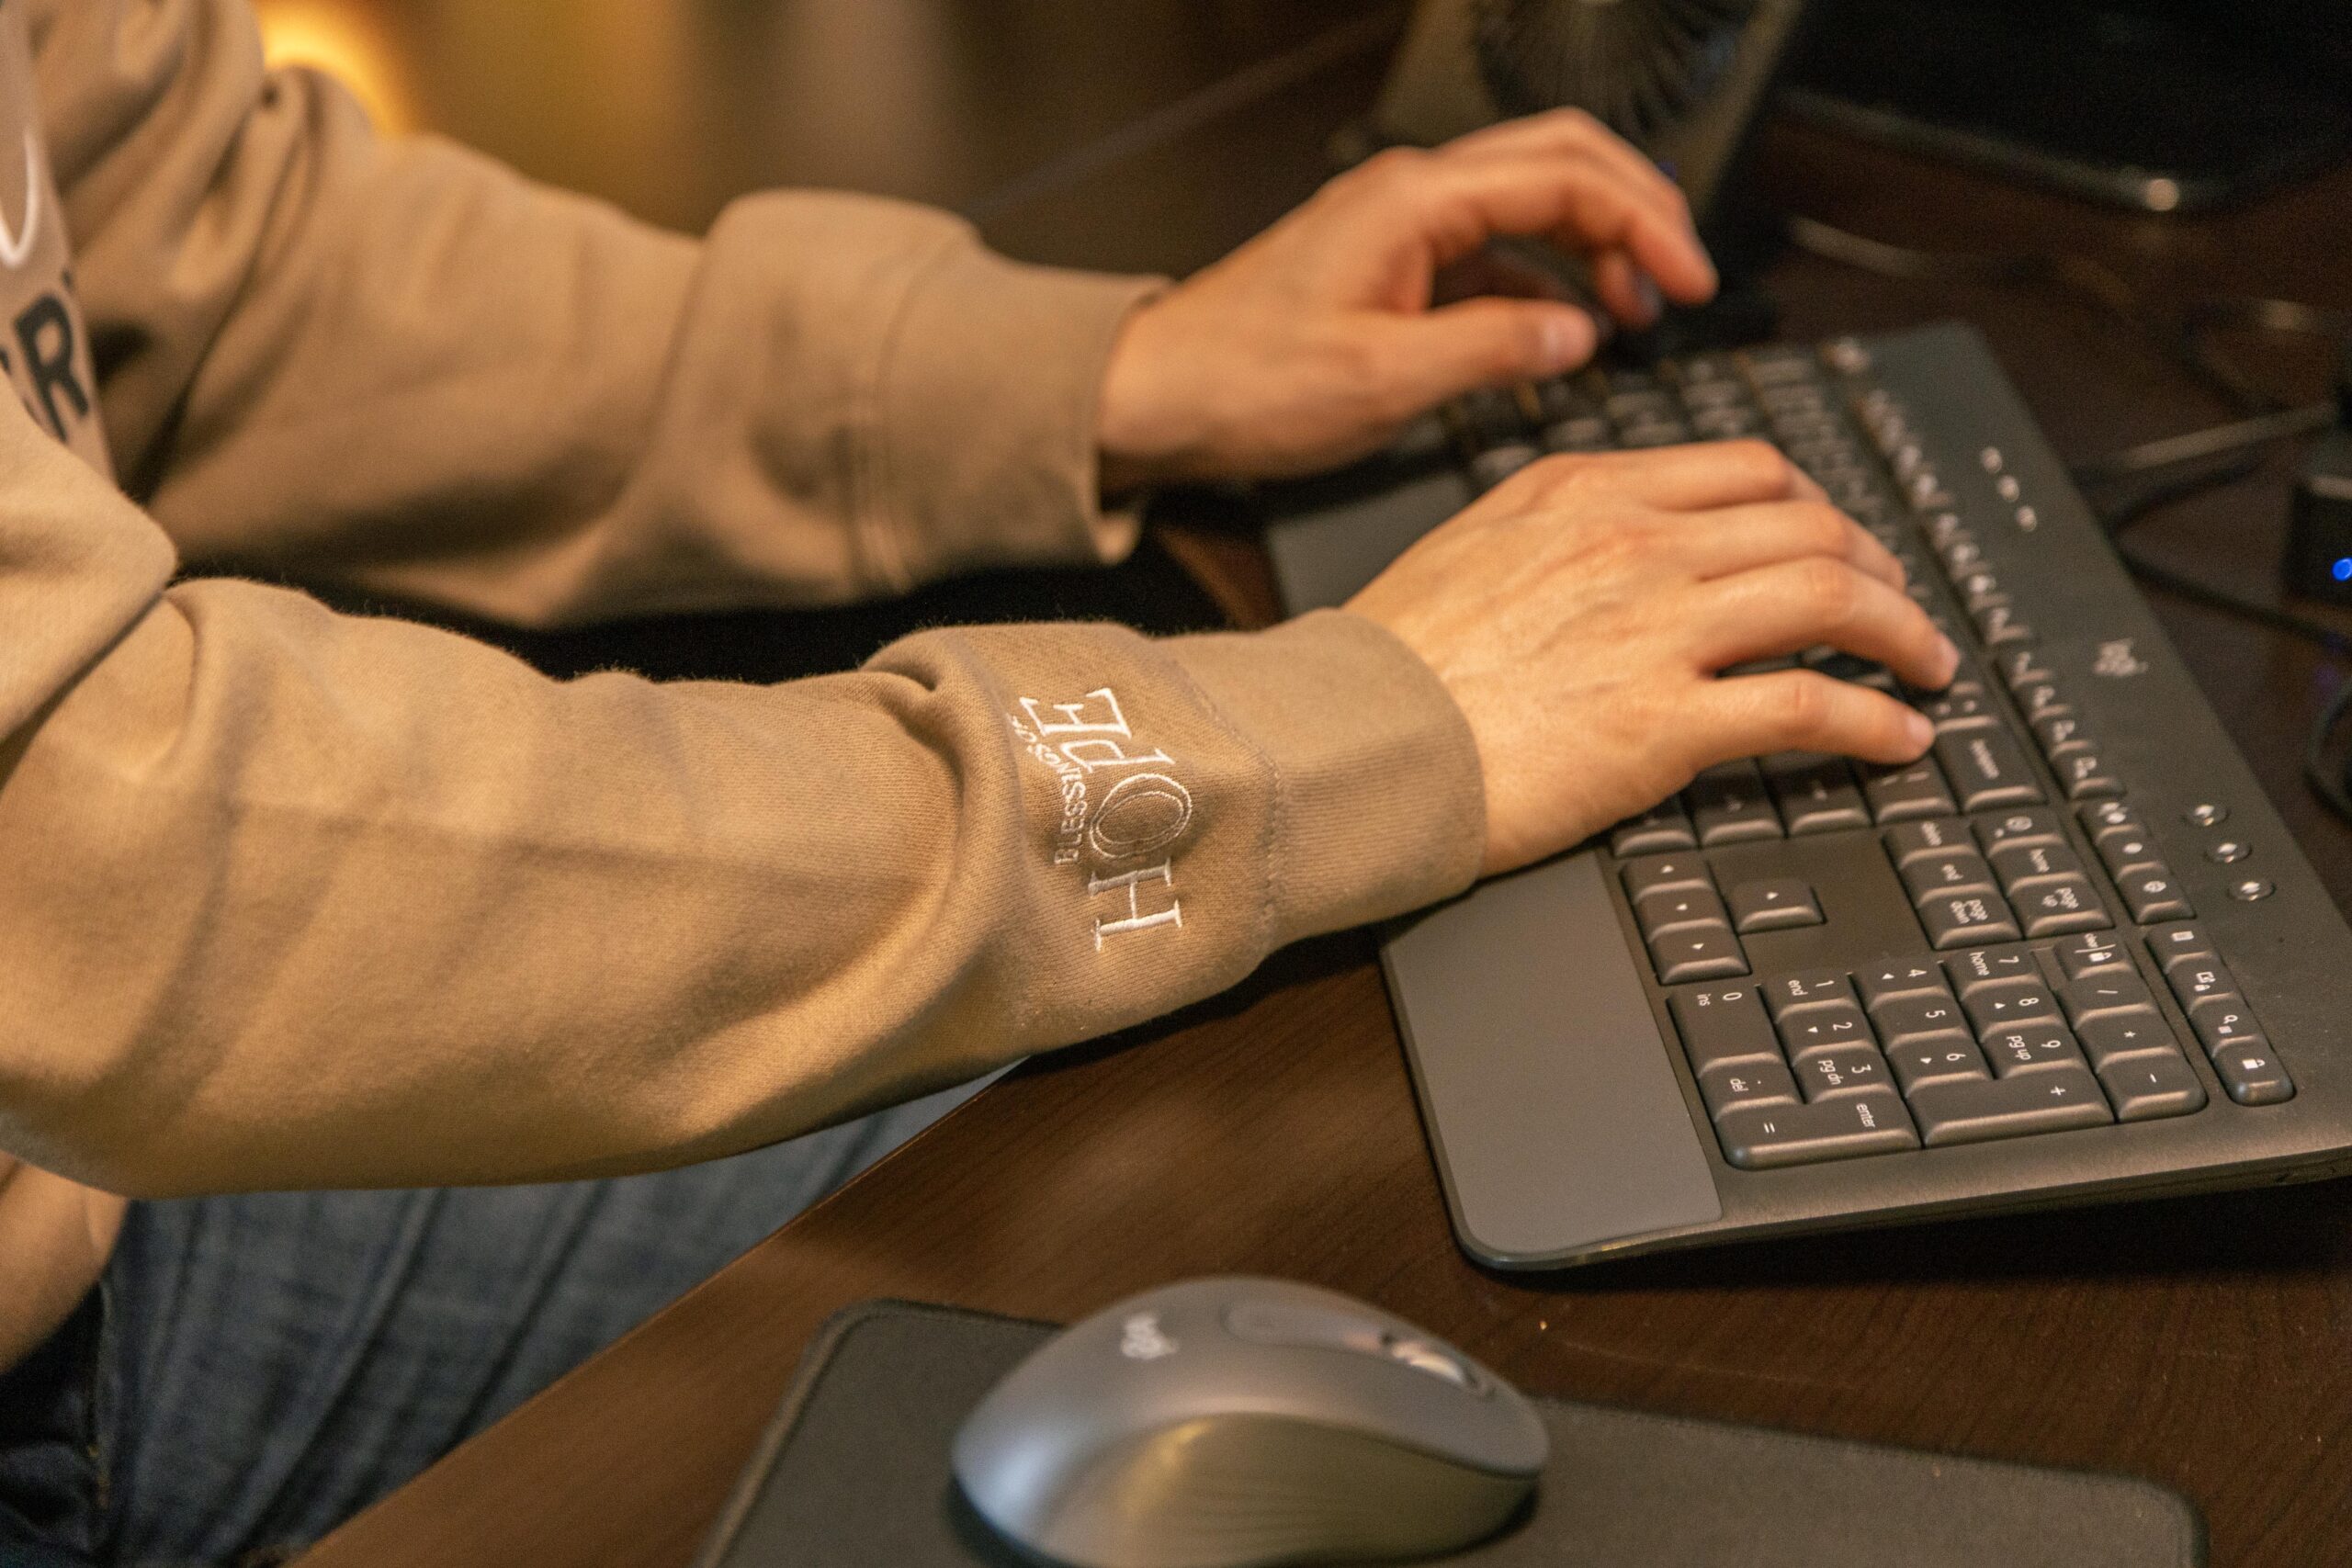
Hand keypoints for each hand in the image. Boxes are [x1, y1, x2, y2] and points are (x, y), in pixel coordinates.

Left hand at [1096, 110, 1716, 490]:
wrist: (1157, 396)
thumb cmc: (1241, 383)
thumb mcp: (1382, 381)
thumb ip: (1492, 351)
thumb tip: (1579, 334)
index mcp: (1413, 202)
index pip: (1567, 176)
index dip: (1645, 224)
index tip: (1690, 282)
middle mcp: (1410, 196)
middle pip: (1559, 163)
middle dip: (1635, 213)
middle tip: (1685, 279)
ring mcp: (1401, 227)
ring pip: (1529, 204)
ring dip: (1593, 248)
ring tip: (1635, 313)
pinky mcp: (1392, 265)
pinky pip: (1492, 251)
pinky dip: (1542, 282)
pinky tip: (1564, 331)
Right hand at [1345, 442, 1958, 875]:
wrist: (1347, 737)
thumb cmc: (1387, 663)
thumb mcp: (1468, 547)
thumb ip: (1550, 525)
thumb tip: (1605, 532)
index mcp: (1587, 492)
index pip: (1748, 470)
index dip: (1817, 502)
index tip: (1837, 537)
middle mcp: (1635, 543)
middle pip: (1813, 524)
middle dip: (1881, 566)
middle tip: (1902, 608)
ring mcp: (1658, 628)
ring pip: (1833, 596)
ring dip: (1904, 633)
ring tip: (1929, 668)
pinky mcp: (1668, 721)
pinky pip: (1812, 705)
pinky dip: (1878, 722)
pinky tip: (1901, 741)